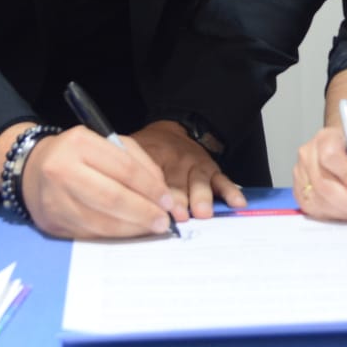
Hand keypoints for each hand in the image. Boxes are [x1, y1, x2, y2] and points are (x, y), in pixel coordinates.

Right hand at [20, 126, 178, 239]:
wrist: (32, 169)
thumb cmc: (78, 155)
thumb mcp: (107, 144)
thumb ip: (138, 162)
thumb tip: (162, 193)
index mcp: (80, 143)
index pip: (124, 168)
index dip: (150, 188)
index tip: (167, 201)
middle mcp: (62, 169)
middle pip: (111, 197)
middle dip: (143, 212)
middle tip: (162, 221)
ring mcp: (54, 198)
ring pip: (100, 220)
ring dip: (131, 228)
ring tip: (150, 228)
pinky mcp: (52, 222)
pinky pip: (89, 233)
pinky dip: (113, 235)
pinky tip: (128, 232)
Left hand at [128, 120, 246, 218]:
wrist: (175, 131)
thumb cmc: (150, 150)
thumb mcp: (131, 150)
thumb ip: (124, 171)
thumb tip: (110, 199)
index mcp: (153, 155)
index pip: (152, 174)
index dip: (154, 191)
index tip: (155, 206)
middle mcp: (176, 161)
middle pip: (177, 182)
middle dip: (179, 200)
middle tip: (179, 215)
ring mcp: (196, 166)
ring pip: (200, 182)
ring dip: (201, 197)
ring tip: (202, 211)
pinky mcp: (213, 171)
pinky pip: (223, 181)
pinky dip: (230, 192)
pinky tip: (236, 203)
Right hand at [292, 125, 346, 221]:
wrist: (346, 155)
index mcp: (326, 138)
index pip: (331, 157)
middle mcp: (308, 154)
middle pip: (323, 183)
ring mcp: (300, 174)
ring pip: (318, 200)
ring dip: (342, 211)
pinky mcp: (298, 192)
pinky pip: (314, 210)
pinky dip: (333, 215)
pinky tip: (345, 211)